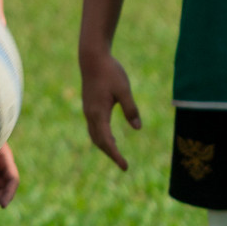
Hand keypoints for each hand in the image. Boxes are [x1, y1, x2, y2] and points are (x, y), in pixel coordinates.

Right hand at [78, 47, 140, 169]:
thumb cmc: (110, 72)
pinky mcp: (89, 106)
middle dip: (110, 154)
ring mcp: (88, 110)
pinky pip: (94, 127)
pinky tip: (111, 137)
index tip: (125, 166)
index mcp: (98, 113)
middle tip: (124, 165)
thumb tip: (138, 128)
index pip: (107, 141)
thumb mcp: (124, 90)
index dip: (116, 155)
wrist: (92, 59)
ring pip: (94, 135)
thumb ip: (131, 109)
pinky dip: (102, 137)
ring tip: (117, 154)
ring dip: (105, 146)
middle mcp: (91, 114)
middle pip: (98, 141)